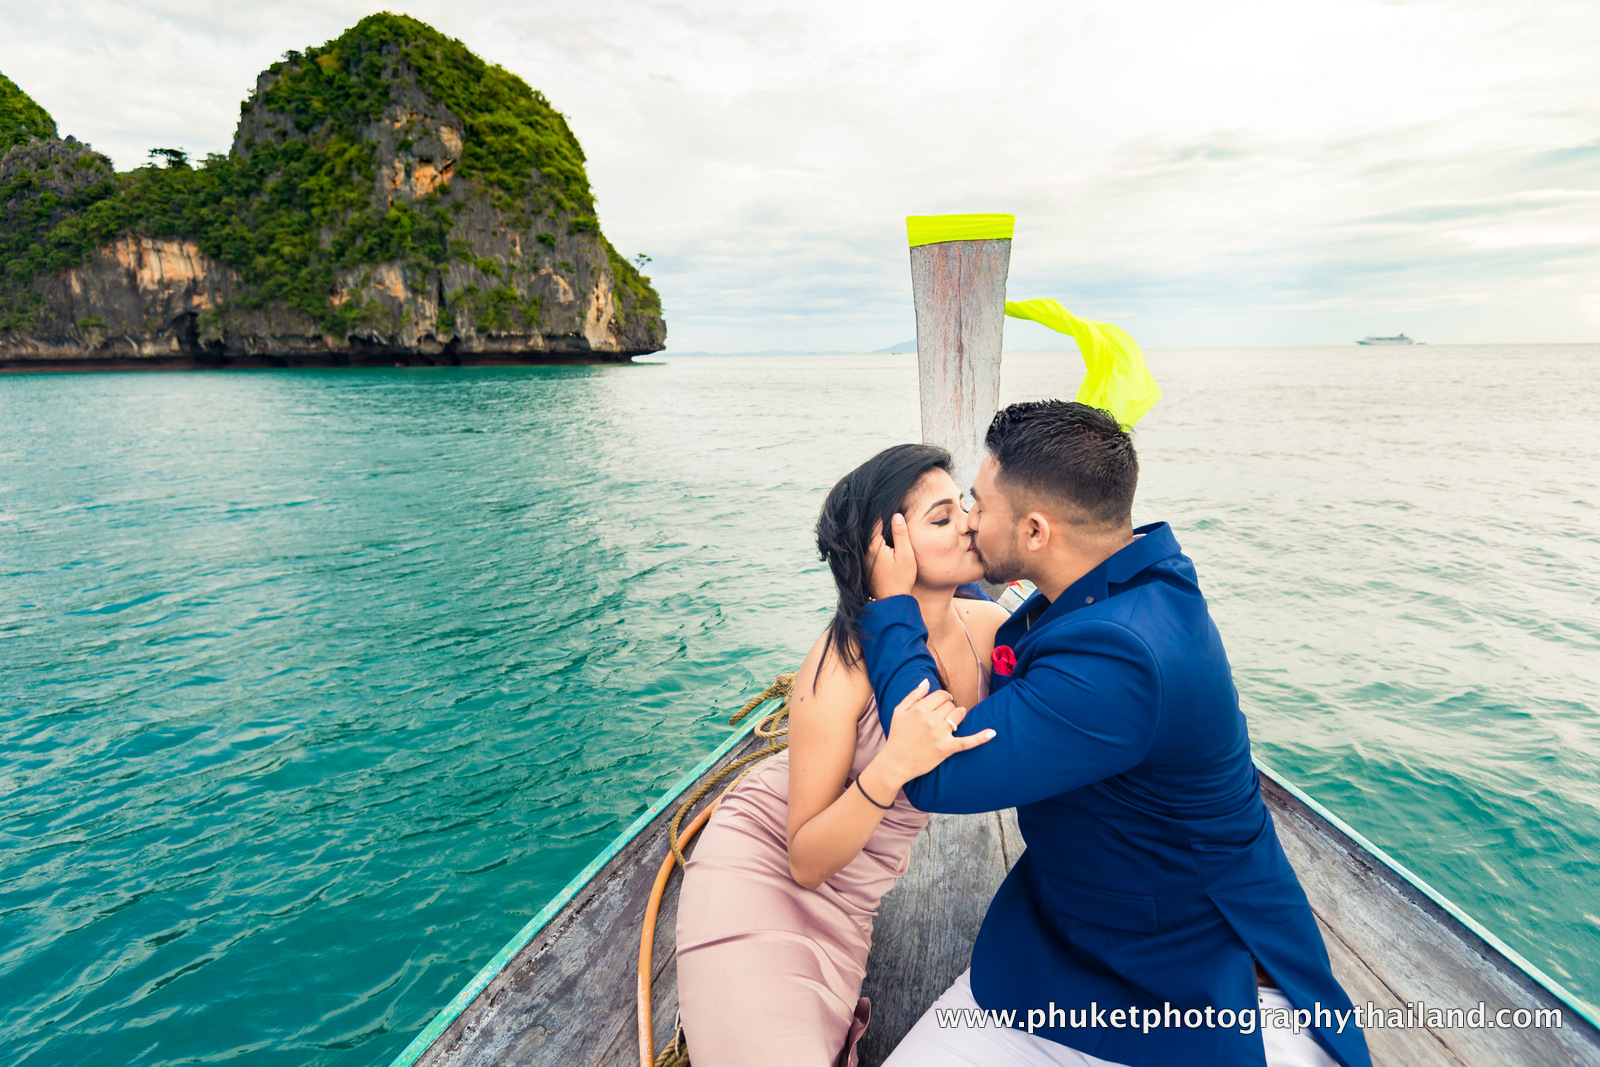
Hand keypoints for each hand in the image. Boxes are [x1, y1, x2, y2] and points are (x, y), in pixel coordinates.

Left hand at [867, 514, 917, 600]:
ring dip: (874, 530)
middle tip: (882, 507)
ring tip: (883, 520)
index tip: (884, 502)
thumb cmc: (901, 578)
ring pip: (867, 539)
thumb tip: (896, 515)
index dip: (880, 511)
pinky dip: (873, 540)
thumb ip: (901, 534)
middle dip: (876, 519)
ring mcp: (863, 558)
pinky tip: (882, 538)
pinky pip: (868, 547)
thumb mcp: (905, 554)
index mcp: (874, 546)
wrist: (891, 600)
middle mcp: (865, 551)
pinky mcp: (865, 565)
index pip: (875, 522)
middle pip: (869, 529)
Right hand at [876, 679, 995, 787]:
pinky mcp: (946, 748)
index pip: (941, 695)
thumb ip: (913, 695)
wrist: (896, 763)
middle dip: (947, 709)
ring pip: (958, 715)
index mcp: (919, 709)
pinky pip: (967, 741)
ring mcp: (940, 734)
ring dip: (957, 717)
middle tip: (939, 719)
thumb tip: (927, 681)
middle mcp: (931, 720)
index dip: (942, 698)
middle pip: (950, 705)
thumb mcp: (899, 711)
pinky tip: (992, 733)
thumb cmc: (897, 735)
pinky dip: (980, 738)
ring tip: (950, 723)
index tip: (939, 705)